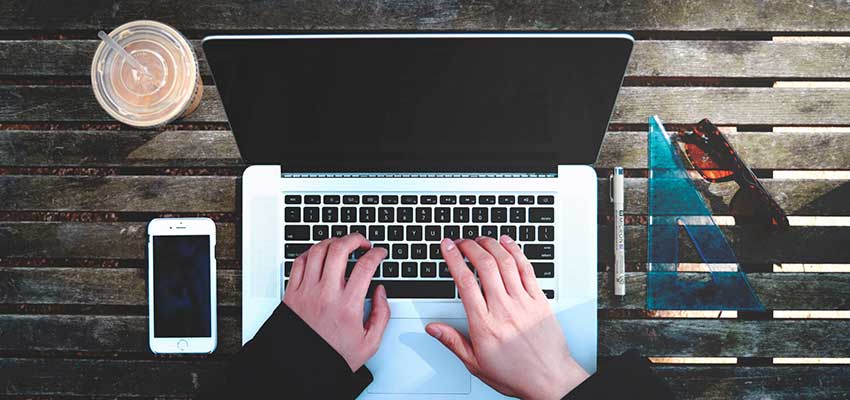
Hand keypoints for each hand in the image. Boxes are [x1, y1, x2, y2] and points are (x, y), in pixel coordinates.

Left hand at [284, 233, 389, 371]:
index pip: (365, 266)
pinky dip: (311, 252)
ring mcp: (307, 291)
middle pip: (339, 249)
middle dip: (355, 239)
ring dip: (333, 242)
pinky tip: (320, 254)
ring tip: (342, 245)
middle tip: (362, 242)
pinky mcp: (292, 293)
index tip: (380, 253)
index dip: (377, 253)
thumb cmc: (333, 356)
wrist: (303, 368)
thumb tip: (381, 292)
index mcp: (348, 306)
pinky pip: (299, 262)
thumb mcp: (369, 342)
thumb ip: (382, 314)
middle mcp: (326, 294)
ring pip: (318, 251)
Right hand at [426, 236, 589, 399]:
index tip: (446, 247)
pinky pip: (526, 269)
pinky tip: (507, 243)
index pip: (465, 283)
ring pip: (505, 262)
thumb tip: (433, 328)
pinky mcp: (540, 300)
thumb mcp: (476, 363)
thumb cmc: (515, 374)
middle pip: (484, 266)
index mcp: (485, 325)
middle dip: (469, 247)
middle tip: (460, 241)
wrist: (550, 379)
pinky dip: (515, 251)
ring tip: (480, 239)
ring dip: (490, 245)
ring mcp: (523, 302)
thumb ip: (452, 342)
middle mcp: (504, 309)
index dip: (453, 259)